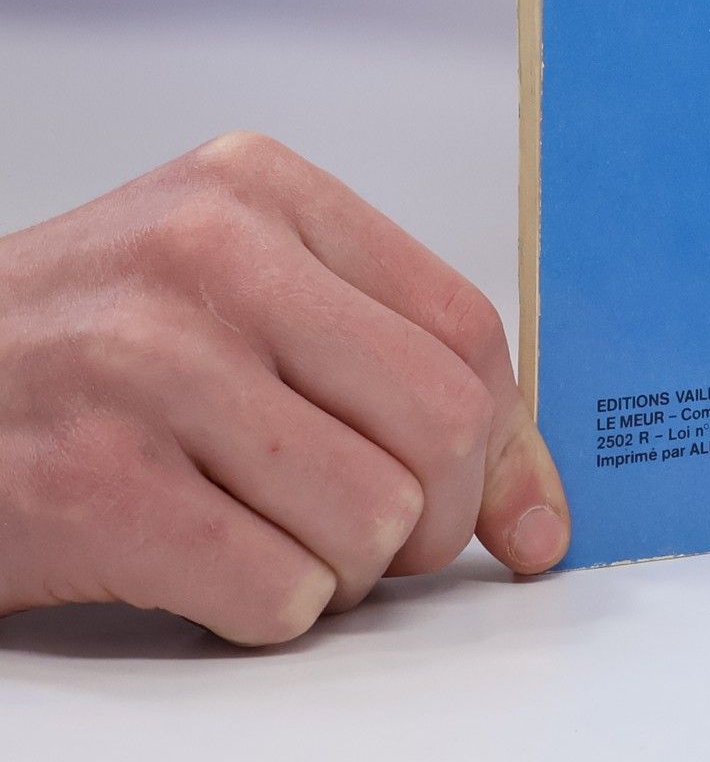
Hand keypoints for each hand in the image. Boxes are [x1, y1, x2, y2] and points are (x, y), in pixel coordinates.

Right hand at [0, 133, 568, 644]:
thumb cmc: (83, 346)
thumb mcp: (228, 288)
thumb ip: (378, 356)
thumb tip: (532, 505)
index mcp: (262, 191)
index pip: (463, 323)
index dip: (511, 439)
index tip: (523, 515)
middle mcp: (210, 258)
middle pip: (440, 419)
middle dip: (439, 515)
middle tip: (390, 543)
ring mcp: (146, 366)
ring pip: (371, 515)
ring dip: (344, 570)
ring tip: (276, 540)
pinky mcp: (90, 484)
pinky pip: (278, 592)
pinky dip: (270, 611)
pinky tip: (212, 570)